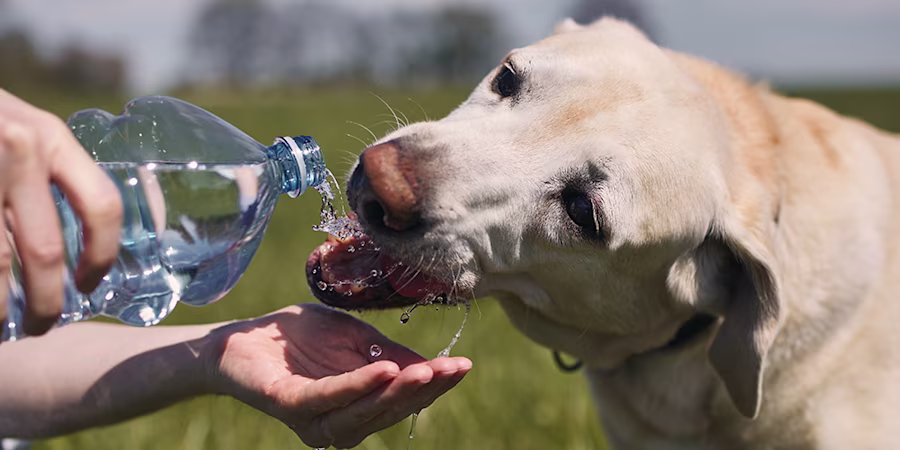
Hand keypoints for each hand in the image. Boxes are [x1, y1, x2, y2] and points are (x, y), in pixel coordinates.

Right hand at [0, 90, 122, 335]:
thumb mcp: (17, 126)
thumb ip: (48, 169)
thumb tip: (84, 238)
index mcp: (49, 137)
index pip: (101, 206)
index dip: (101, 256)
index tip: (89, 284)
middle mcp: (18, 151)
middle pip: (45, 251)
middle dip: (45, 302)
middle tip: (41, 326)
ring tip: (2, 326)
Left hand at [205, 303, 471, 448]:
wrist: (245, 336)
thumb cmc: (301, 339)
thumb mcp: (355, 340)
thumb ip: (388, 354)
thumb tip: (430, 366)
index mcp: (358, 407)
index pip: (403, 400)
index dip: (435, 385)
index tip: (464, 364)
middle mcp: (339, 423)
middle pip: (389, 410)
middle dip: (424, 389)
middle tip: (452, 367)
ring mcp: (314, 418)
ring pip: (364, 412)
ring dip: (397, 392)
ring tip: (425, 370)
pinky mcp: (290, 404)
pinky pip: (328, 398)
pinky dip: (358, 385)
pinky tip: (383, 369)